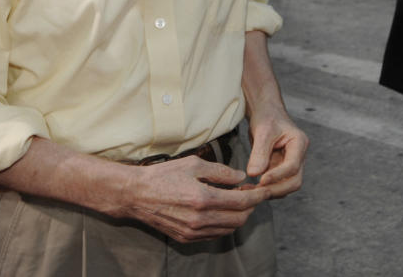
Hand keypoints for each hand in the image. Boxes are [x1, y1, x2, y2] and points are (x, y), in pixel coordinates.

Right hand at [123, 157, 270, 242]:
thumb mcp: (194, 164)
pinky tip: (223, 210)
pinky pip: (214, 235)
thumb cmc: (164, 175)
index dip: (257, 196)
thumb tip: (241, 178)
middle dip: (251, 207)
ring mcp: (193, 232)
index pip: (242, 202)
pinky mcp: (186, 238)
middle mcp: (200, 219)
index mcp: (203, 198)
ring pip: (228, 229)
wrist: (136, 195)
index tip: (265, 189)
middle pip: (239, 219)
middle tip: (252, 193)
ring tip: (238, 200)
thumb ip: (221, 171)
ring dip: (239, 216)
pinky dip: (225, 224)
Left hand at [246, 110, 308, 198]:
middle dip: (276, 189)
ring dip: (270, 191)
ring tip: (250, 190)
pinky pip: (276, 184)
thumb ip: (259, 152)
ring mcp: (291, 164)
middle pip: (294, 181)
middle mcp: (298, 156)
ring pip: (286, 186)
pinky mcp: (281, 169)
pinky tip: (250, 188)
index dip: (277, 175)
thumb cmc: (267, 117)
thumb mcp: (263, 131)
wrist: (265, 113)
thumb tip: (254, 174)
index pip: (292, 166)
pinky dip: (265, 189)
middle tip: (256, 191)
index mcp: (299, 143)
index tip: (261, 180)